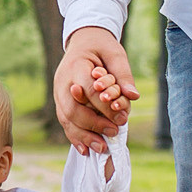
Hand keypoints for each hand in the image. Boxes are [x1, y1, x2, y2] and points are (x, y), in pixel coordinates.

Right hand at [54, 26, 137, 153]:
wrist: (83, 40)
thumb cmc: (101, 47)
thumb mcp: (115, 53)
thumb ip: (123, 74)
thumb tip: (133, 95)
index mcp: (75, 66)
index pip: (89, 90)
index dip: (105, 106)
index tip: (122, 118)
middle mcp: (63, 82)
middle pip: (73, 109)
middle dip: (94, 124)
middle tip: (114, 132)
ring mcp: (58, 93)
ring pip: (66, 119)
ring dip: (84, 136)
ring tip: (101, 148)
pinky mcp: (60, 102)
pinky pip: (65, 122)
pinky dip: (75, 137)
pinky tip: (86, 150)